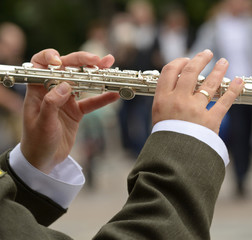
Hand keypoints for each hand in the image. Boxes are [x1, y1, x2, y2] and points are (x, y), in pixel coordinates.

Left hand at [21, 49, 119, 173]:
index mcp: (38, 90)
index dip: (50, 57)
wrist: (43, 161)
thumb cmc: (36, 142)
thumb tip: (64, 85)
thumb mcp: (42, 123)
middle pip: (68, 69)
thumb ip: (51, 104)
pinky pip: (92, 102)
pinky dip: (103, 98)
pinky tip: (114, 94)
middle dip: (82, 61)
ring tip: (109, 66)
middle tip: (98, 60)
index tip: (60, 61)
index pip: (41, 65)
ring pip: (82, 82)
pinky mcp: (76, 111)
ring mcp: (66, 100)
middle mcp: (52, 90)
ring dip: (96, 74)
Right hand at [152, 49, 243, 133]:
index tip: (187, 60)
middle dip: (200, 59)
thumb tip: (176, 85)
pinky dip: (233, 90)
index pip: (169, 71)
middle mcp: (178, 101)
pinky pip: (224, 102)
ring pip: (209, 83)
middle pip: (190, 72)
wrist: (173, 161)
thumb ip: (166, 101)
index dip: (179, 62)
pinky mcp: (210, 121)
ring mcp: (195, 110)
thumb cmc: (166, 140)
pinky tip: (239, 81)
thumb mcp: (158, 118)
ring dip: (218, 70)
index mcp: (162, 100)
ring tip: (224, 62)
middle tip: (207, 53)